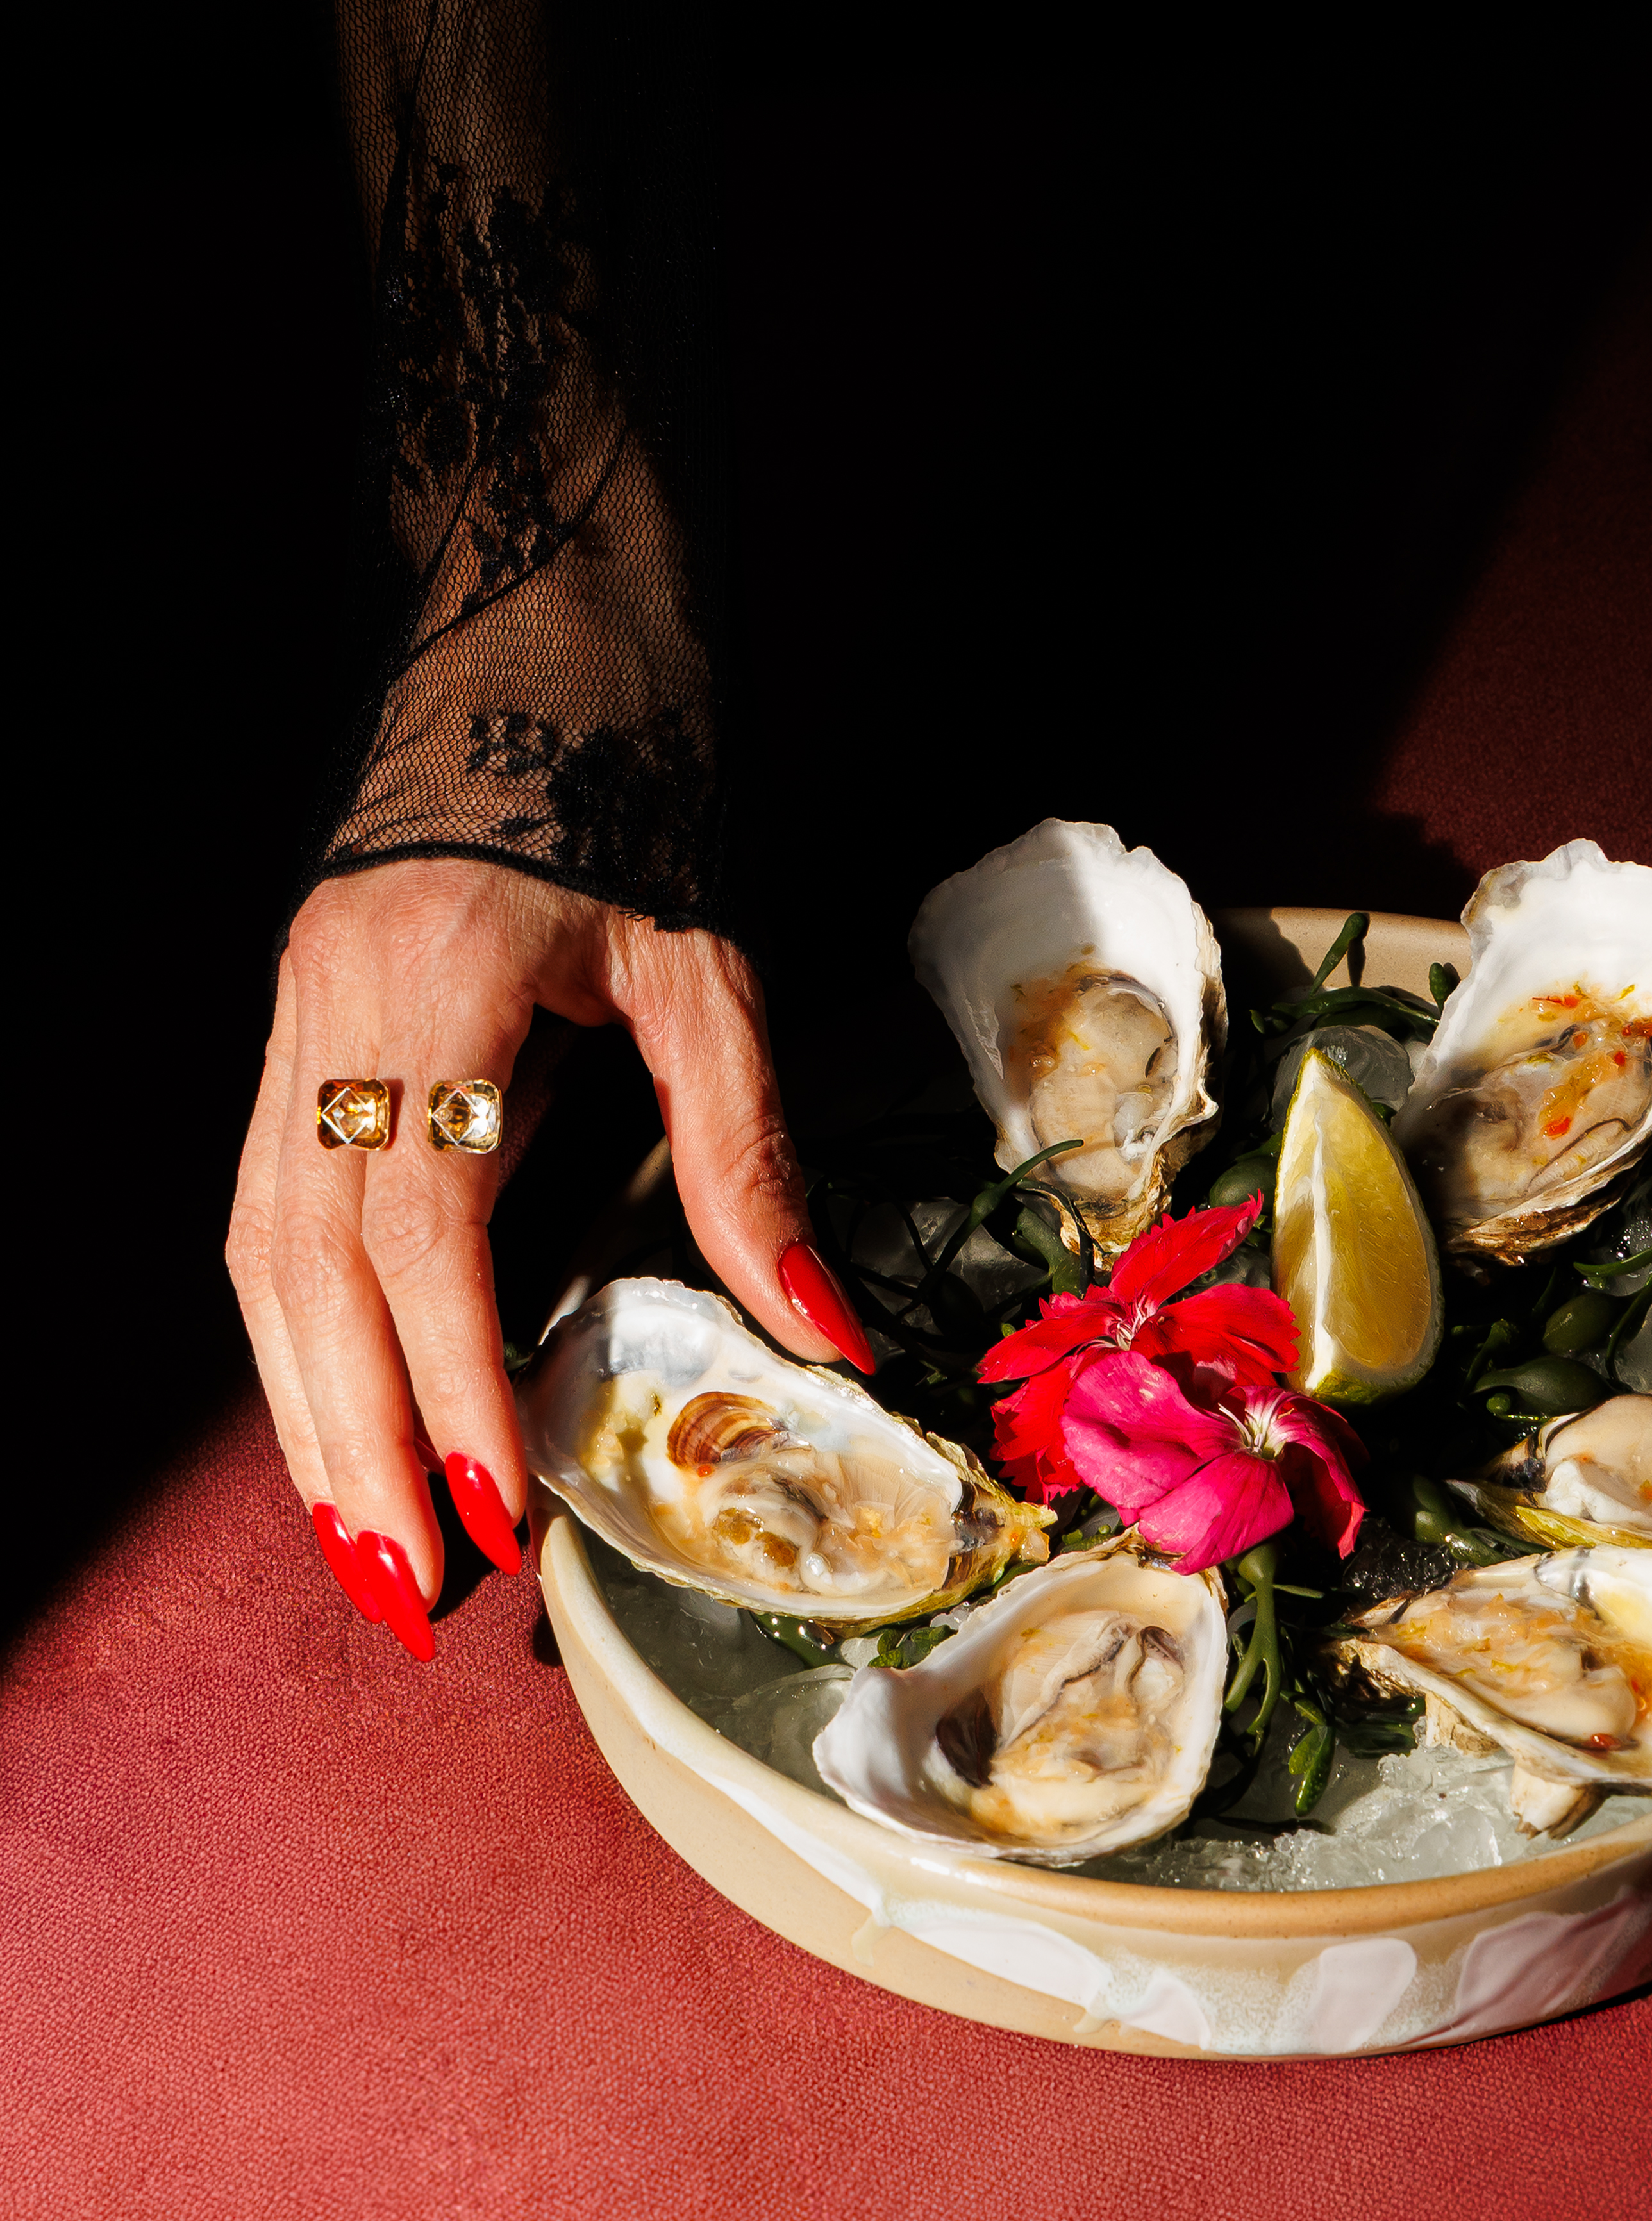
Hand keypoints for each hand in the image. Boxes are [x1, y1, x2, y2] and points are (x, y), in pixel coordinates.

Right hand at [226, 858, 870, 1658]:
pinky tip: (342, 1408)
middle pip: (307, 1264)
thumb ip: (749, 1155)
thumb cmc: (641, 785)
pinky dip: (303, 1323)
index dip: (450, 1381)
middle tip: (406, 1590)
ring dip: (309, 1404)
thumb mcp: (711, 972)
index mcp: (434, 982)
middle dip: (352, 1441)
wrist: (547, 630)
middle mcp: (336, 1008)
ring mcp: (299, 1012)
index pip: (420, 1226)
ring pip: (264, 1246)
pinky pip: (272, 1199)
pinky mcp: (299, 1020)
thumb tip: (817, 1329)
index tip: (499, 1512)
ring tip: (364, 1538)